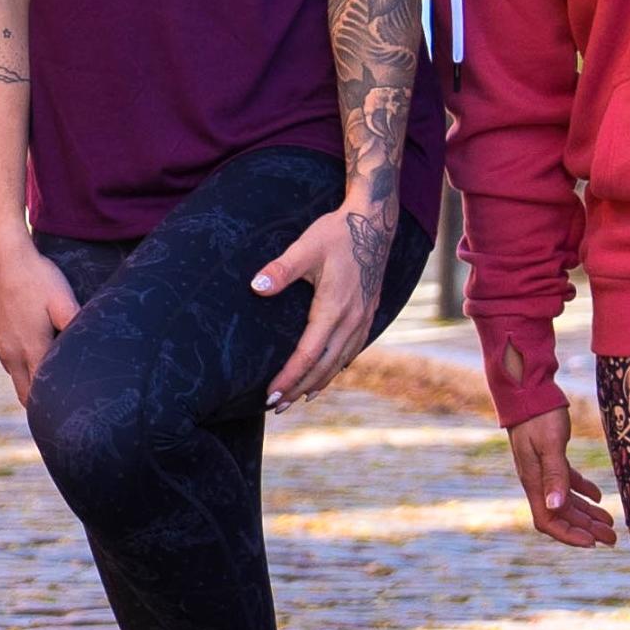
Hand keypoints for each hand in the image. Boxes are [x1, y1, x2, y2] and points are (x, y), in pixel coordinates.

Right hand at [0, 230, 78, 408]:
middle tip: (58, 404)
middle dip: (39, 401)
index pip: (40, 395)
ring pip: (13, 371)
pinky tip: (27, 336)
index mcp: (31, 351)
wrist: (0, 253)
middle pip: (24, 391)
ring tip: (46, 370)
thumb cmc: (37, 277)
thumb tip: (94, 351)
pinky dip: (15, 353)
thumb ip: (78, 328)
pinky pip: (3, 350)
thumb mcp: (64, 302)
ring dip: (27, 374)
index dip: (53, 406)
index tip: (66, 413)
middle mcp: (9, 353)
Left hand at [256, 199, 380, 411]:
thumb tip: (255, 287)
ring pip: (340, 362)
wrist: (374, 222)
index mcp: (334, 308)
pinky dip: (336, 367)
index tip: (270, 394)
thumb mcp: (305, 247)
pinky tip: (327, 374)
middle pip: (324, 366)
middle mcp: (352, 319)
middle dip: (299, 388)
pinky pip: (352, 350)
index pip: (308, 355)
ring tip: (298, 398)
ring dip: (318, 382)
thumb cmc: (336, 233)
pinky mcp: (368, 313)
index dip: (289, 377)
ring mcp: (363, 318)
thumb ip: (280, 270)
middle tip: (276, 407)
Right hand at [508, 406, 618, 545]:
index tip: (591, 543)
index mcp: (533, 481)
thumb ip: (555, 476)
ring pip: (566, 501)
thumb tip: (555, 507)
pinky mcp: (550, 457)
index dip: (568, 535)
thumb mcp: (550, 444)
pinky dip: (583, 492)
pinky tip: (599, 496)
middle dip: (586, 529)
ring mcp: (542, 469)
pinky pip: (567, 482)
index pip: (548, 520)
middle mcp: (536, 480)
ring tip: (610, 523)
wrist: (528, 391)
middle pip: (561, 515)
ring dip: (587, 514)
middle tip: (611, 538)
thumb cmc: (539, 416)